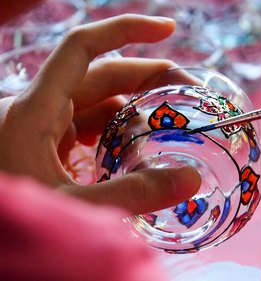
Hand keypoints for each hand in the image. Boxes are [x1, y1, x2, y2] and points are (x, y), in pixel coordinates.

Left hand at [0, 14, 200, 213]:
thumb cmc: (8, 222)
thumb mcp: (73, 206)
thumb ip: (132, 195)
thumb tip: (190, 179)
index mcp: (35, 111)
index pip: (83, 48)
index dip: (126, 30)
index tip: (167, 29)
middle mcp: (38, 110)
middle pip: (101, 76)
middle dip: (148, 79)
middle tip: (188, 94)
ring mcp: (42, 128)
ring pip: (97, 105)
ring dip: (135, 110)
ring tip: (169, 128)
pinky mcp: (46, 148)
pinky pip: (89, 128)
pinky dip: (117, 133)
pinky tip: (136, 149)